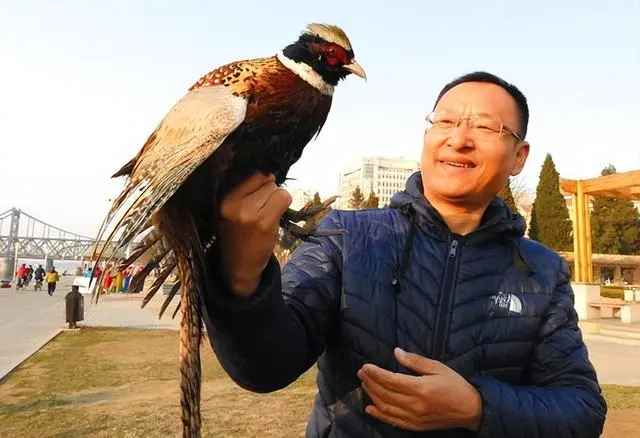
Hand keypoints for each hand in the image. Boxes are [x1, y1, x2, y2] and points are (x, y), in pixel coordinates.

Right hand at [219, 173, 290, 296]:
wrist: (238, 265)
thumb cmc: (236, 235)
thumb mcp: (230, 210)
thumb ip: (243, 191)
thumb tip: (270, 173)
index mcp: (224, 199)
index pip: (252, 175)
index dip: (261, 182)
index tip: (259, 194)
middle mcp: (235, 204)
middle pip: (266, 180)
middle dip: (269, 190)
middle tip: (263, 207)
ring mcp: (250, 214)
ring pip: (277, 189)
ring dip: (277, 199)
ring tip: (267, 214)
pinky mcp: (265, 223)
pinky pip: (284, 198)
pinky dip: (284, 204)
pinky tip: (275, 217)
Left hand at [357, 348, 481, 431]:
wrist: (471, 410)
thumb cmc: (455, 385)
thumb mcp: (437, 367)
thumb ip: (415, 361)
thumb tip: (396, 352)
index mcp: (420, 389)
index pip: (390, 380)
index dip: (375, 373)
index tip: (365, 366)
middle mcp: (415, 405)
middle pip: (385, 393)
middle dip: (370, 382)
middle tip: (361, 373)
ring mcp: (414, 418)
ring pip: (386, 407)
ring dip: (372, 396)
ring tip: (364, 385)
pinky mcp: (416, 426)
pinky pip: (393, 421)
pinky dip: (379, 415)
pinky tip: (370, 408)